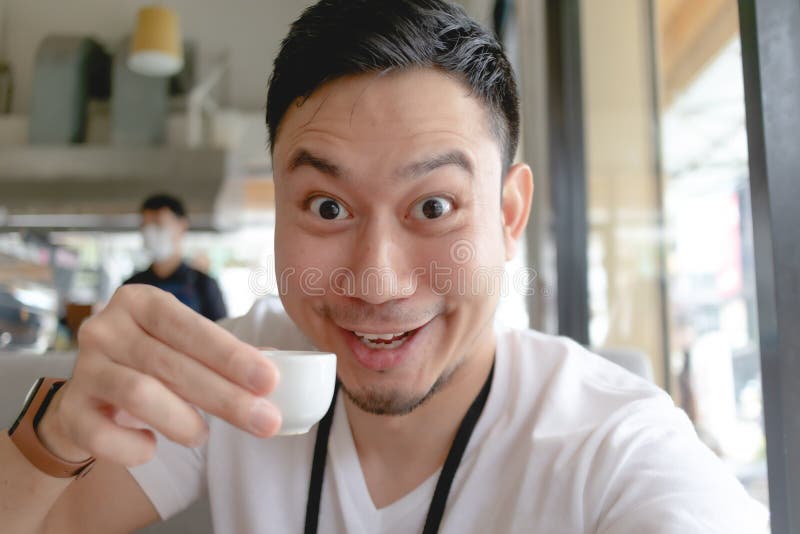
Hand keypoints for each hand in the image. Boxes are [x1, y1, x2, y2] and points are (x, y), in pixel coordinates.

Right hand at [37, 284, 280, 466]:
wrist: (92, 396)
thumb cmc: (153, 364)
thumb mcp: (184, 348)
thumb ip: (224, 355)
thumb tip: (277, 369)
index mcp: (140, 302)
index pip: (190, 325)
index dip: (230, 354)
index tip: (269, 380)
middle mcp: (106, 327)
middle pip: (171, 364)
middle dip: (225, 397)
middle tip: (265, 421)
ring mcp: (84, 367)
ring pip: (139, 393)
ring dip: (182, 420)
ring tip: (203, 435)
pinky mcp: (69, 408)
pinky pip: (102, 434)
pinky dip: (133, 448)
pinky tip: (151, 447)